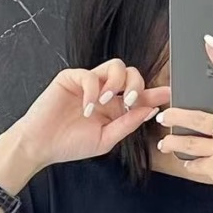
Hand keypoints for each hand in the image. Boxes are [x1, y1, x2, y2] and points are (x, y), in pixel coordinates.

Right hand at [14, 58, 170, 168]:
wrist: (42, 146)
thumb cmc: (70, 144)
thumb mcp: (106, 139)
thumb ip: (127, 124)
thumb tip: (150, 111)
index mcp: (115, 108)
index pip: (140, 95)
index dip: (155, 93)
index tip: (170, 93)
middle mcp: (105, 92)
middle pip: (132, 74)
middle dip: (137, 86)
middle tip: (132, 102)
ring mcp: (89, 83)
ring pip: (115, 66)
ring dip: (117, 83)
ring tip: (108, 102)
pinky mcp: (71, 78)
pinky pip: (90, 75)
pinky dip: (93, 91)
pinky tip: (87, 108)